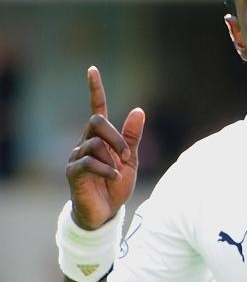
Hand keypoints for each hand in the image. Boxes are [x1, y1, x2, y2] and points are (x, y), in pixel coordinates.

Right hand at [66, 66, 144, 229]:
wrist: (106, 212)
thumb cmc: (116, 185)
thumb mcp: (130, 159)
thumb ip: (132, 136)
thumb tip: (139, 109)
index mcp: (100, 138)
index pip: (96, 109)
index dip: (95, 89)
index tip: (92, 69)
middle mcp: (85, 143)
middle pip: (96, 122)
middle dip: (115, 136)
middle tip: (126, 154)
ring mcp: (76, 156)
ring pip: (95, 143)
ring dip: (113, 158)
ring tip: (117, 173)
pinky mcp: (73, 172)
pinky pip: (90, 161)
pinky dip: (107, 170)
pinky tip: (113, 178)